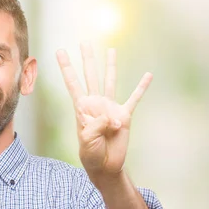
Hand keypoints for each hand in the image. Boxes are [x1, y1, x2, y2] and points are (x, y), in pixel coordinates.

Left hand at [56, 42, 151, 180]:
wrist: (105, 165)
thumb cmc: (91, 153)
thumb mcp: (88, 139)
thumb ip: (97, 125)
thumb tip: (113, 117)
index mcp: (82, 107)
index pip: (73, 83)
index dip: (66, 68)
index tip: (60, 52)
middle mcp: (96, 103)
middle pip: (91, 75)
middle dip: (87, 59)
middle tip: (84, 42)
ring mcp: (110, 107)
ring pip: (110, 81)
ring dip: (110, 65)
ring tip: (111, 50)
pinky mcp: (125, 115)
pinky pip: (134, 99)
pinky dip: (141, 87)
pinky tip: (148, 75)